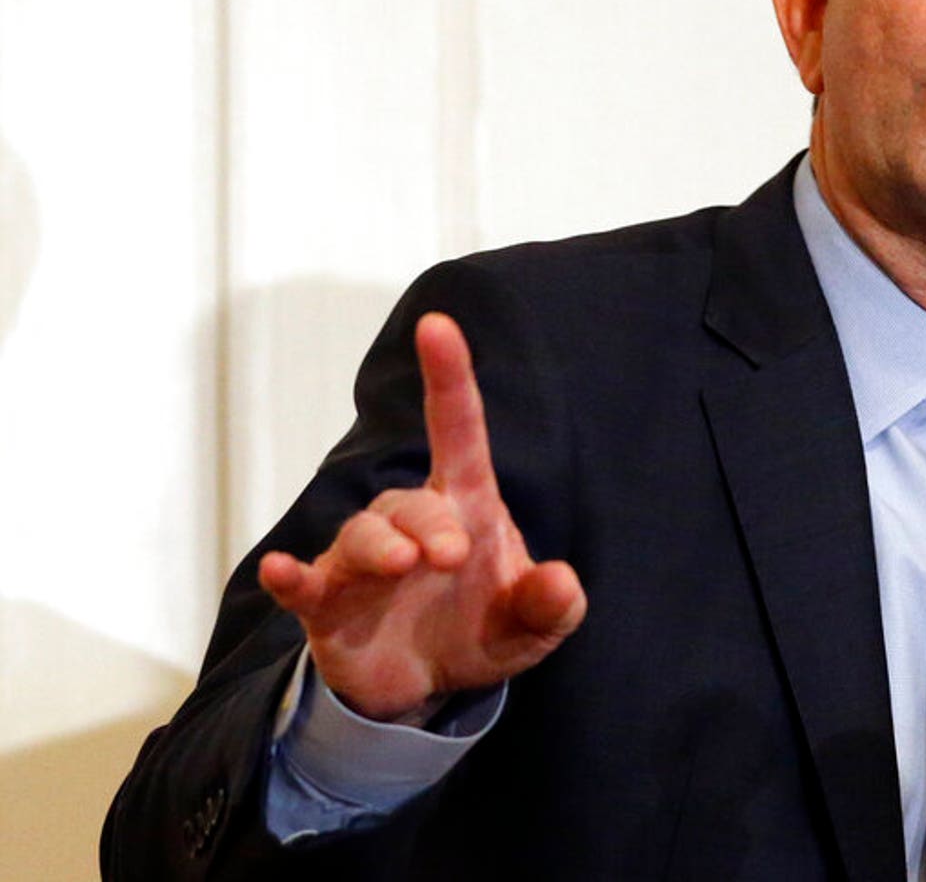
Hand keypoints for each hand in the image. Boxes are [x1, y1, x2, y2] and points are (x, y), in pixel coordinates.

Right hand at [258, 312, 587, 721]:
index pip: (458, 430)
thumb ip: (552, 605)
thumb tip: (563, 582)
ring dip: (378, 546)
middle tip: (451, 555)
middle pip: (410, 503)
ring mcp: (362, 561)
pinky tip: (279, 572)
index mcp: (465, 507)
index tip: (438, 326)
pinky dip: (290, 577)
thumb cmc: (480, 627)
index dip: (448, 377)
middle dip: (430, 524)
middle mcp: (409, 523)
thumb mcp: (531, 625)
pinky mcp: (326, 603)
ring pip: (360, 534)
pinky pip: (303, 582)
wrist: (425, 682)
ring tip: (403, 565)